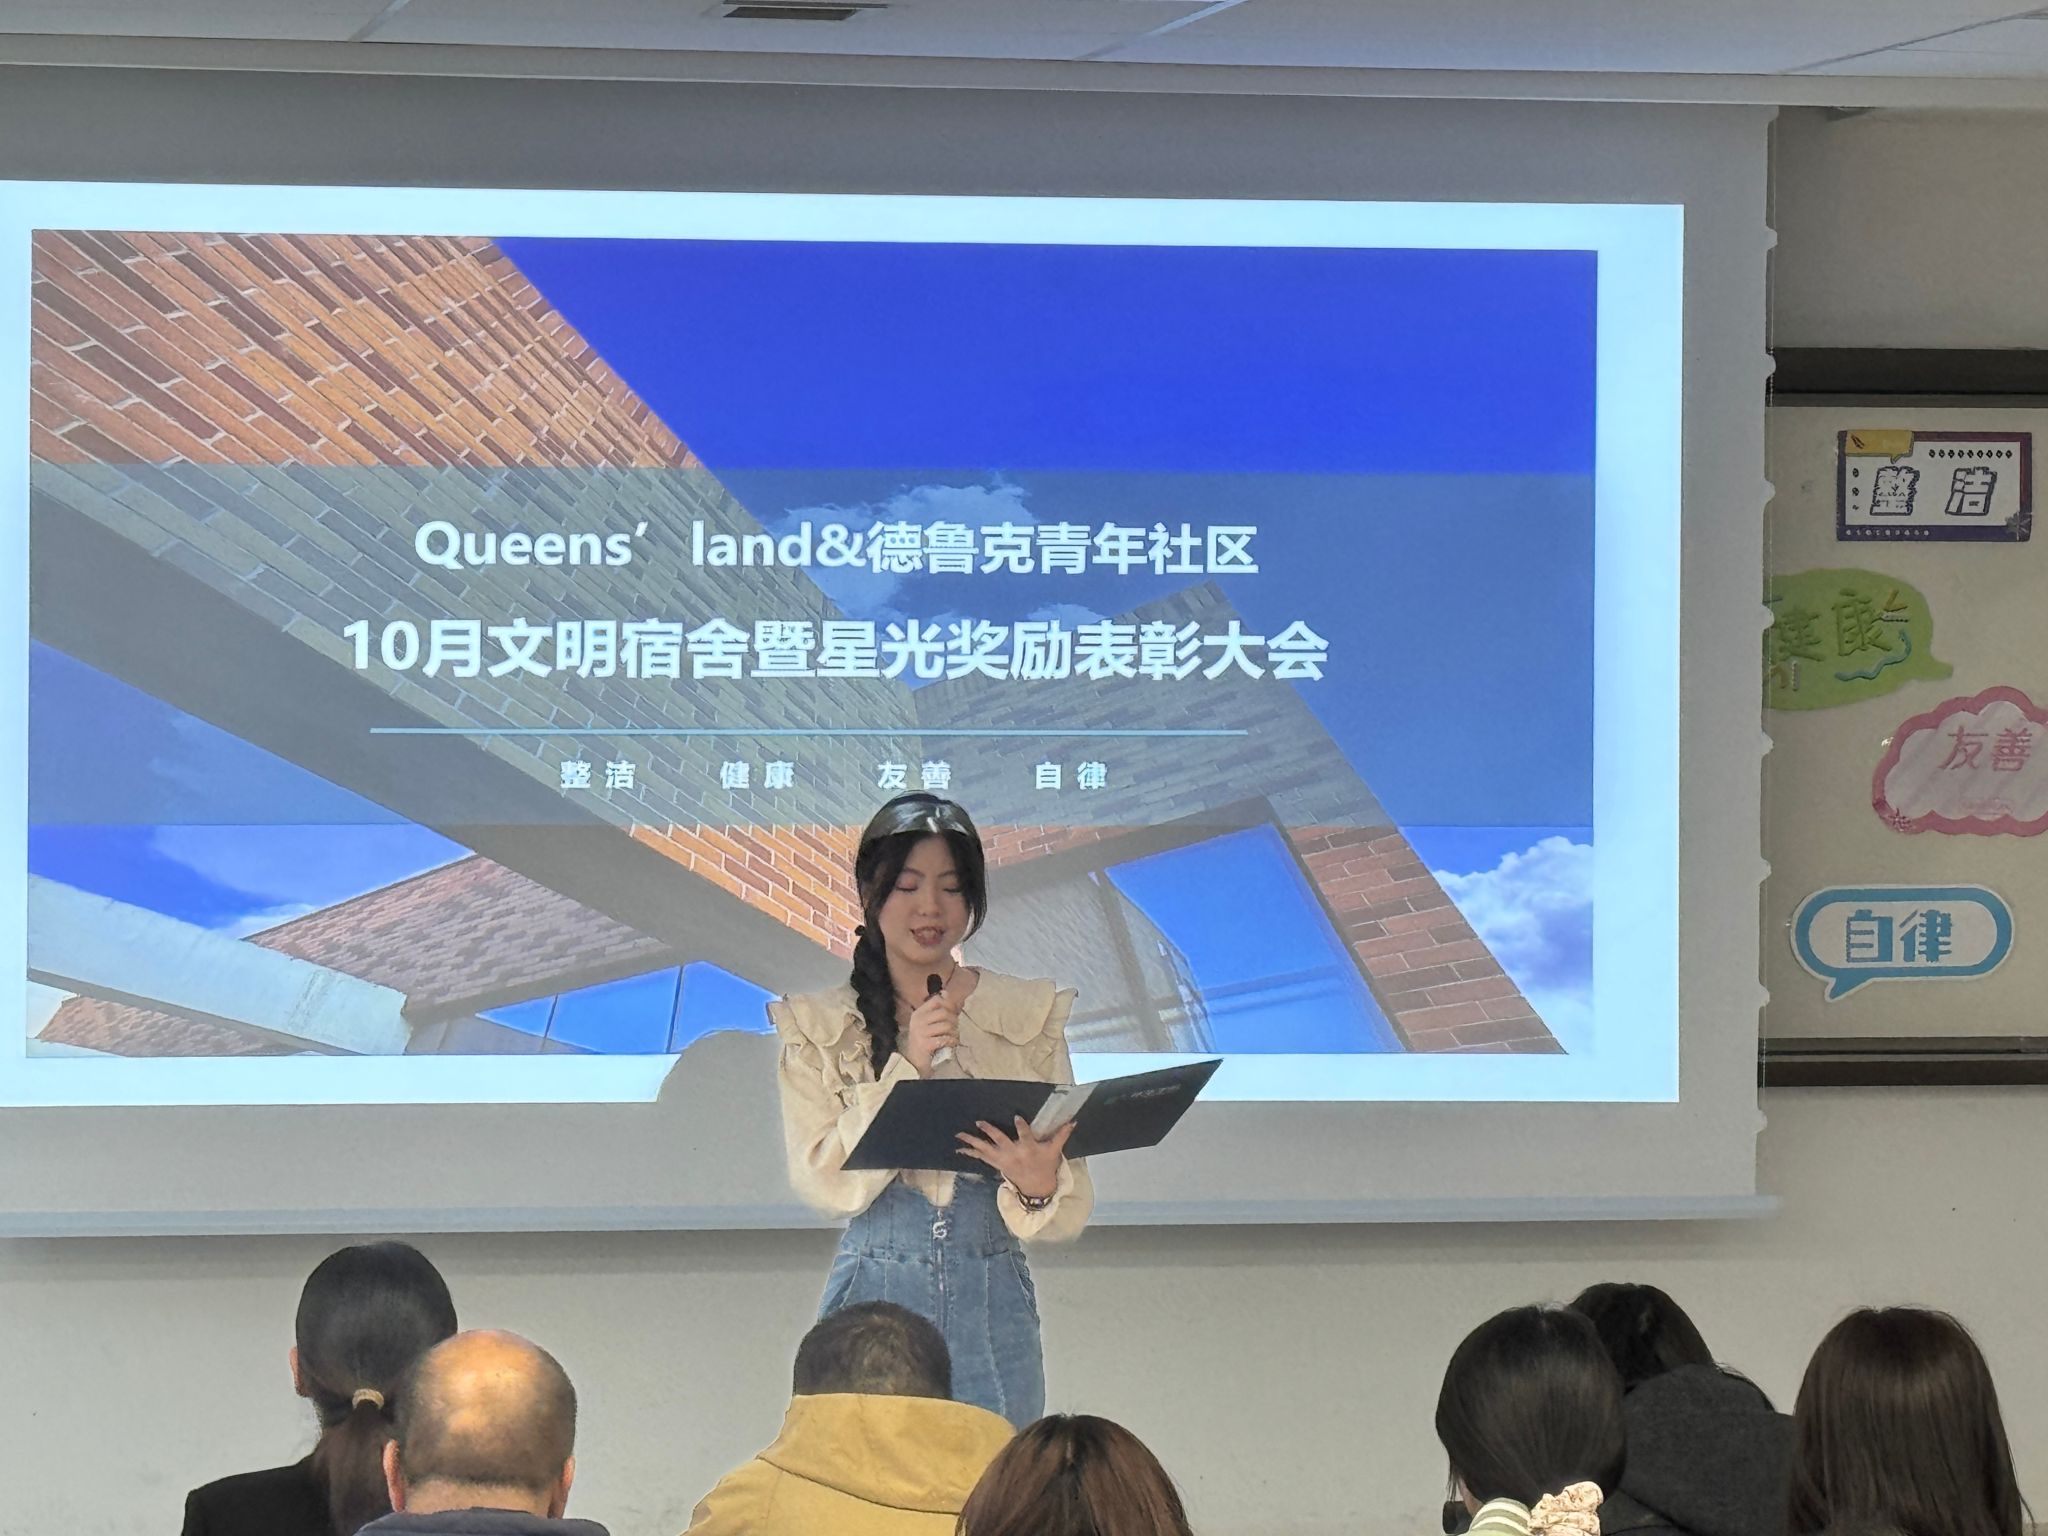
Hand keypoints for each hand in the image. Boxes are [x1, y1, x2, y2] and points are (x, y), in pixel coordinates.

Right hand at [900, 994, 959, 1076]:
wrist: (914, 1063)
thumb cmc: (925, 1041)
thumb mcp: (928, 1023)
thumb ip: (937, 1010)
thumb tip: (946, 992)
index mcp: (918, 1013)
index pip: (936, 1000)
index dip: (948, 1004)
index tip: (953, 1012)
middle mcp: (918, 1021)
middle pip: (944, 1012)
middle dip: (954, 1020)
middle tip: (955, 1028)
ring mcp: (920, 1032)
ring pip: (947, 1025)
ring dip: (954, 1032)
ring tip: (953, 1037)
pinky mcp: (925, 1044)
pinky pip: (946, 1038)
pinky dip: (952, 1041)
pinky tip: (951, 1044)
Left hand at [956, 1117, 1074, 1199]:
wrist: (1037, 1188)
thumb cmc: (1045, 1166)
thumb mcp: (1054, 1151)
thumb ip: (1061, 1135)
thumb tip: (1073, 1120)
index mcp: (1029, 1149)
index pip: (1025, 1135)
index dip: (1021, 1126)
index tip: (1016, 1116)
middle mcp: (1014, 1154)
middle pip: (1000, 1141)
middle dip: (989, 1131)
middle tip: (979, 1122)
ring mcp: (1003, 1160)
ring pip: (986, 1150)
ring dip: (972, 1142)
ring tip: (959, 1134)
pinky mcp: (997, 1164)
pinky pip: (982, 1158)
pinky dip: (970, 1153)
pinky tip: (959, 1149)